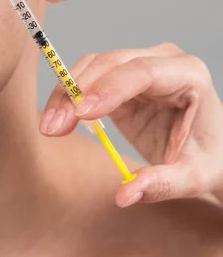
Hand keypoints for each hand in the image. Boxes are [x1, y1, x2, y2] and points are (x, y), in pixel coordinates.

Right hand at [40, 43, 222, 207]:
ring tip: (50, 126)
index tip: (80, 113)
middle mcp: (163, 61)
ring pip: (94, 66)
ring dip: (67, 92)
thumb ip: (161, 184)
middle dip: (77, 92)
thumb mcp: (192, 177)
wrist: (210, 150)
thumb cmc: (207, 159)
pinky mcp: (122, 77)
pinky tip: (59, 118)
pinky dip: (70, 95)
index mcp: (189, 75)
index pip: (143, 72)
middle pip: (111, 63)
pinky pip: (89, 77)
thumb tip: (124, 195)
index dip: (109, 88)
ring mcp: (140, 64)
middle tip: (53, 127)